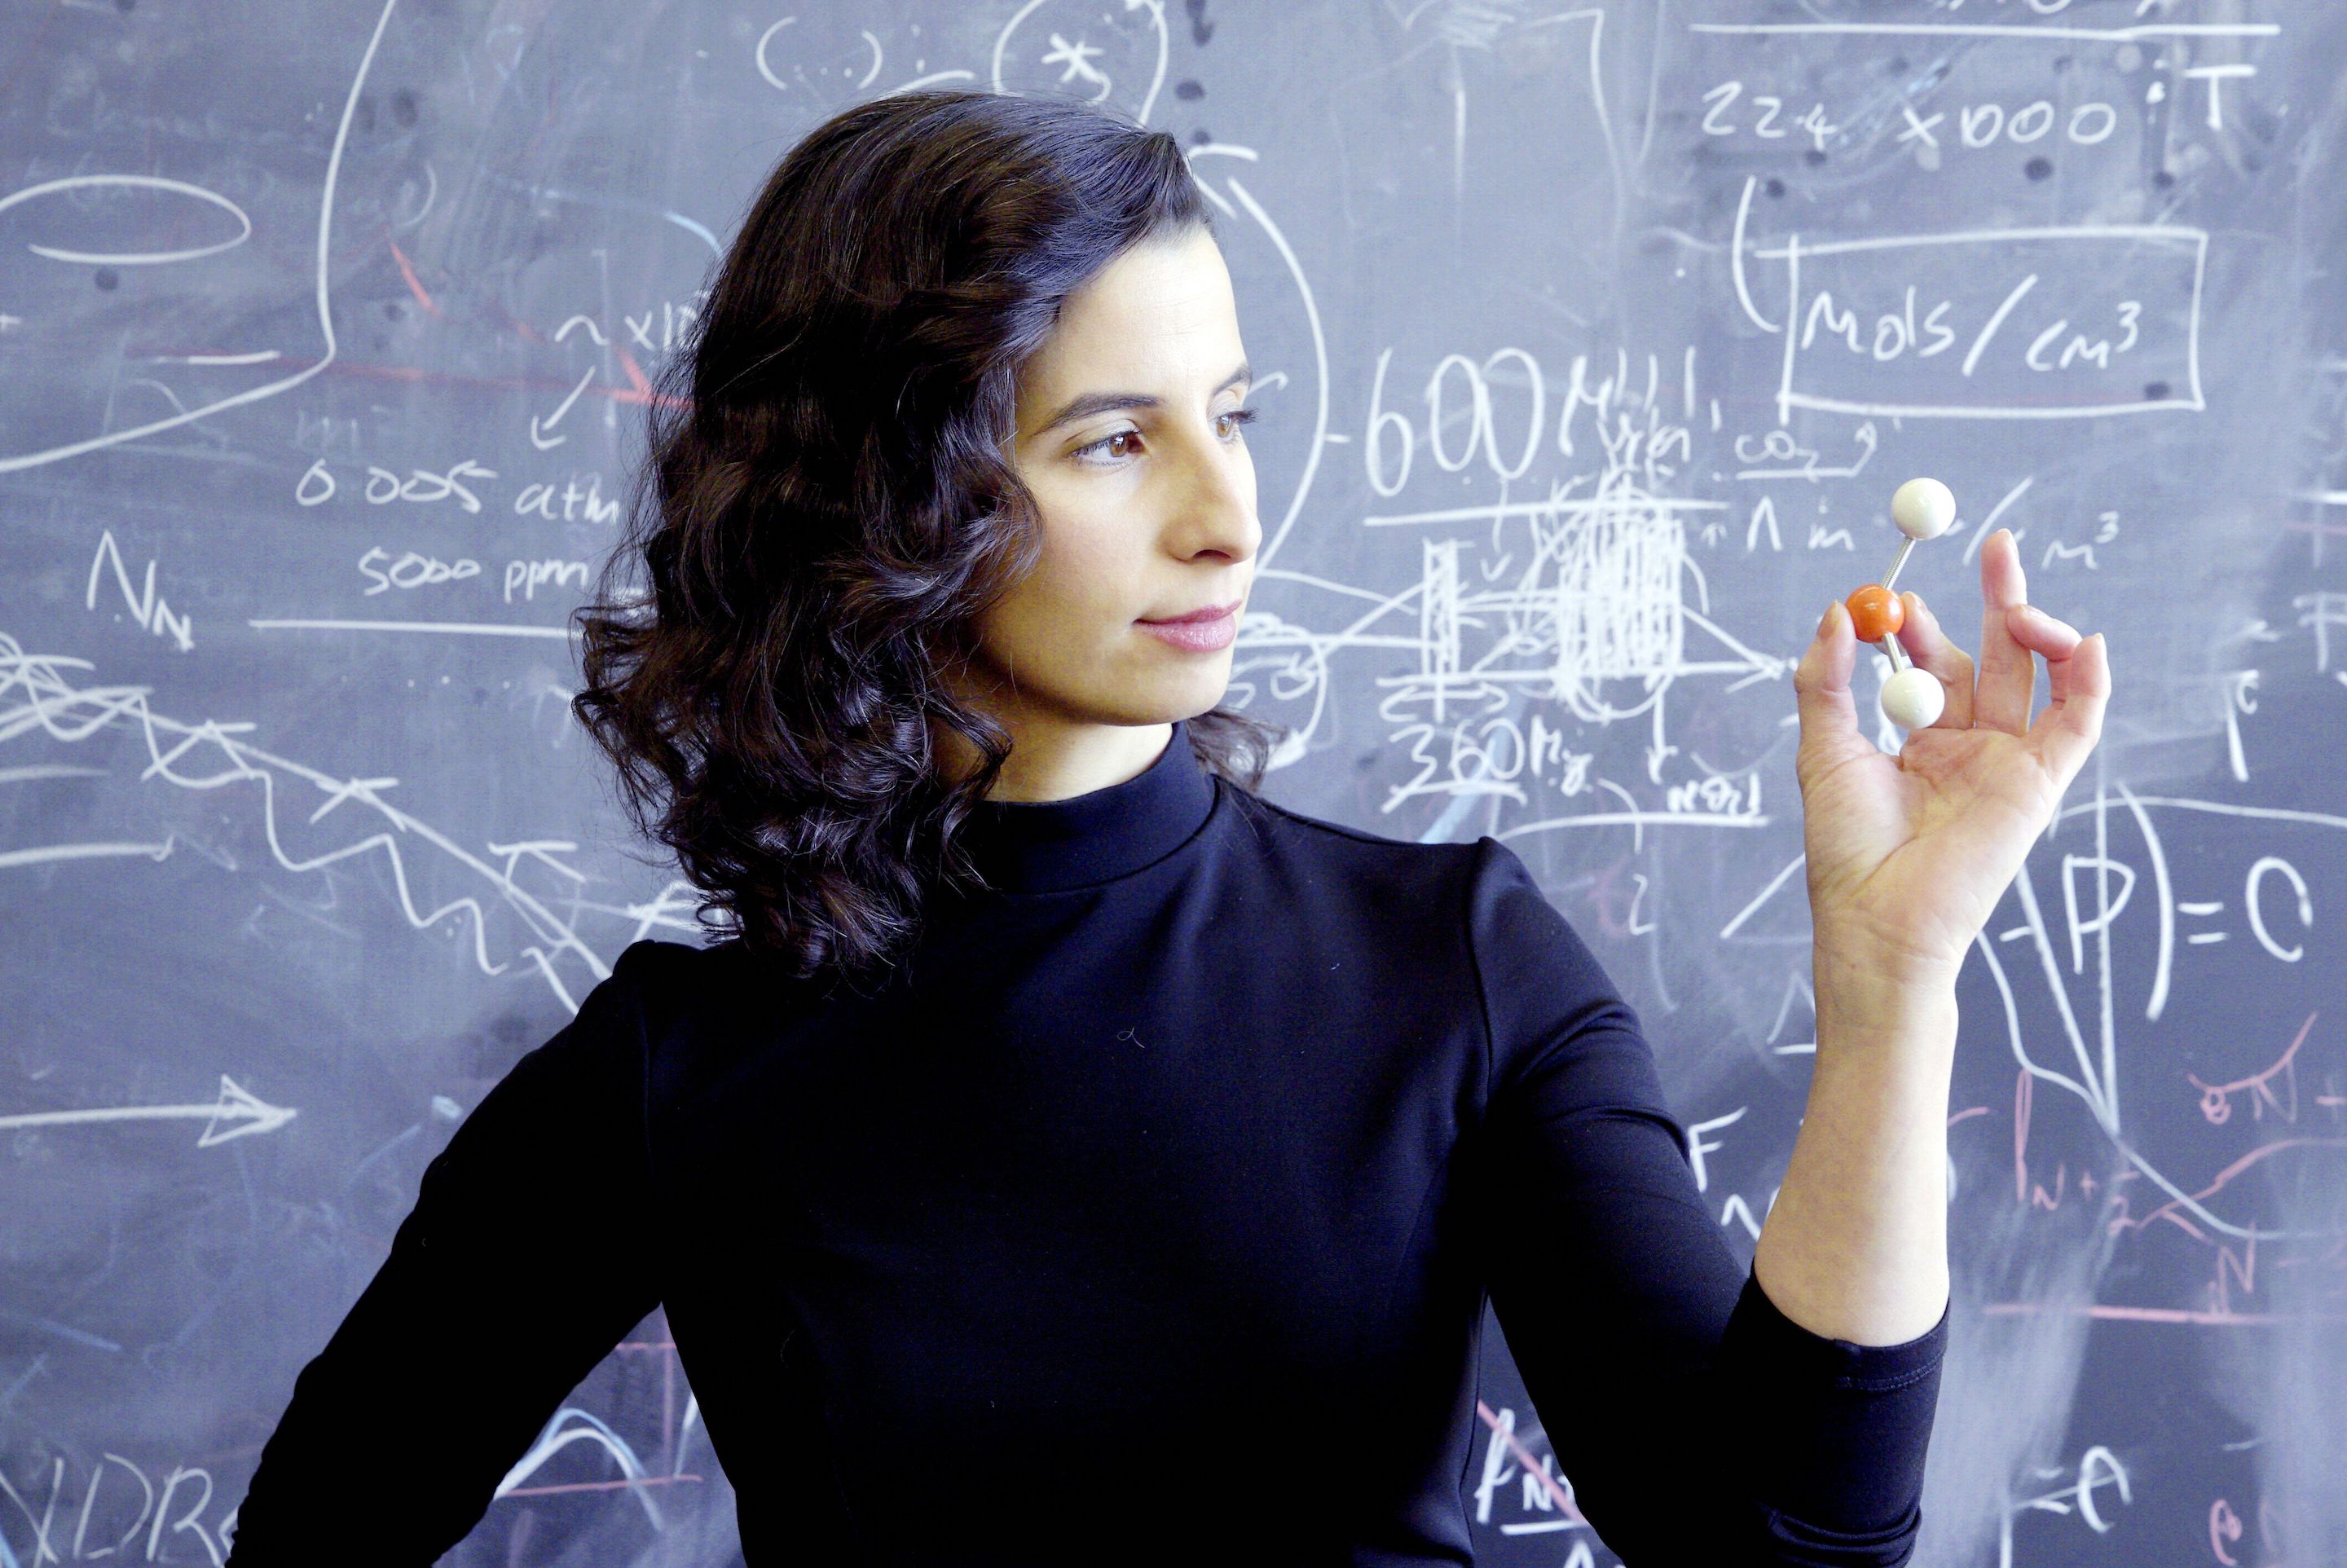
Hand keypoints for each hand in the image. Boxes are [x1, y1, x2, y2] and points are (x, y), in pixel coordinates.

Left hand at [1792, 527, 2112, 989]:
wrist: (1877, 915)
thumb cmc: (1845, 845)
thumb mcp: (1824, 749)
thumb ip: (1826, 681)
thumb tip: (1834, 612)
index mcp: (1919, 740)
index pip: (1936, 662)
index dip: (1927, 622)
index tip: (1899, 596)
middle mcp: (1969, 746)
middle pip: (1997, 655)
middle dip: (2000, 597)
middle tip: (1999, 543)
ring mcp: (2007, 762)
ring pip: (2038, 678)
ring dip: (2036, 629)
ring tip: (2018, 601)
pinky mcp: (2039, 783)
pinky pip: (2077, 723)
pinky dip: (2087, 682)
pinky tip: (2084, 643)